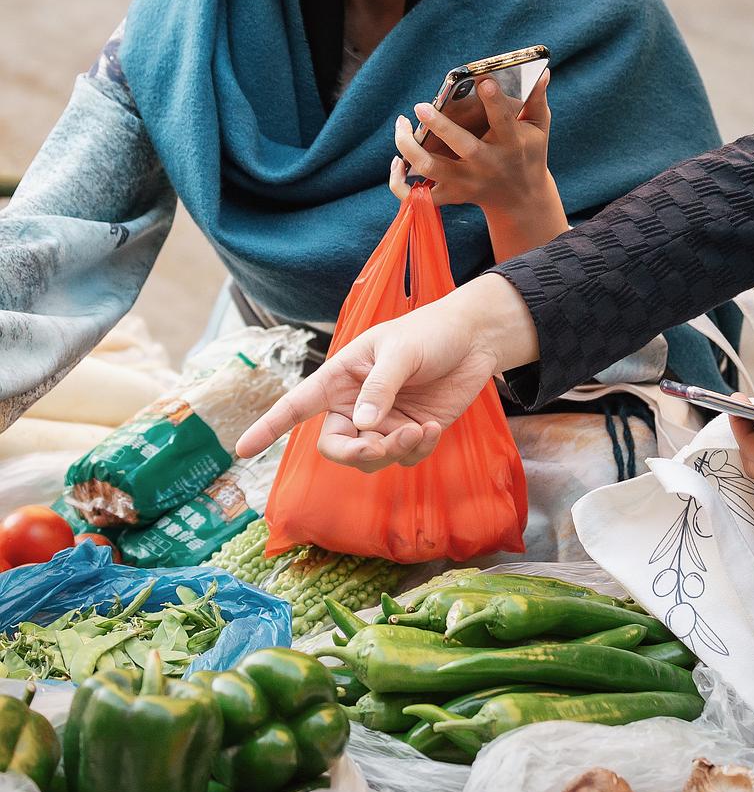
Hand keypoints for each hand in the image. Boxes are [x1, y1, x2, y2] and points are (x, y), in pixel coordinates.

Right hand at [234, 272, 539, 471]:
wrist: (475, 340)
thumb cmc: (429, 332)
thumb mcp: (400, 352)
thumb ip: (379, 387)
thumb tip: (360, 425)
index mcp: (341, 376)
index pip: (296, 405)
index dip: (267, 427)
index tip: (241, 450)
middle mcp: (355, 404)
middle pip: (334, 446)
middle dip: (353, 453)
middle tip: (379, 447)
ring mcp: (383, 422)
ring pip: (369, 459)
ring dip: (391, 451)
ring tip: (416, 429)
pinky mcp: (410, 433)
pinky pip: (402, 459)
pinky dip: (415, 450)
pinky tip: (430, 428)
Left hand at [390, 72, 554, 214]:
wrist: (522, 199)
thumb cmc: (528, 153)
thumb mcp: (539, 127)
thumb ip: (537, 99)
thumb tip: (542, 72)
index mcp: (511, 145)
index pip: (504, 121)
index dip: (495, 101)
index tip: (483, 81)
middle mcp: (488, 165)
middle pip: (463, 147)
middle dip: (440, 127)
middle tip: (421, 106)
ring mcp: (467, 182)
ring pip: (432, 168)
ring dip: (410, 149)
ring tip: (402, 124)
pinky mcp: (452, 195)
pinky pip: (418, 196)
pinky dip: (400, 183)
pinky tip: (397, 161)